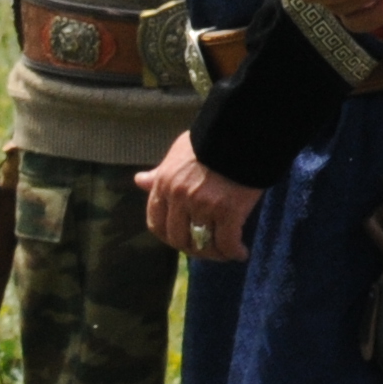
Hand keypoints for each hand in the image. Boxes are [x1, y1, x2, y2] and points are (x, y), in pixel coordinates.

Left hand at [137, 134, 261, 261]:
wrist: (242, 130)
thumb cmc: (211, 138)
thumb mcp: (178, 152)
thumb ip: (161, 172)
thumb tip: (139, 181)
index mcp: (164, 184)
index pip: (156, 223)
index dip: (169, 236)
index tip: (183, 238)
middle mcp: (180, 198)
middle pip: (179, 238)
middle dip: (193, 247)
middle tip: (207, 248)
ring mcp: (203, 206)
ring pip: (203, 244)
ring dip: (214, 253)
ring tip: (226, 251)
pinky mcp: (228, 211)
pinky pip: (227, 242)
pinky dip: (234, 251)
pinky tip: (241, 252)